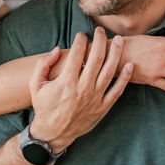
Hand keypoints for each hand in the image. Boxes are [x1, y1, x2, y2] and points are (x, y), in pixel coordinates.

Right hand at [27, 28, 132, 153]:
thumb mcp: (35, 85)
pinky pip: (117, 91)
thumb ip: (43, 64)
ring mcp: (94, 98)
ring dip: (115, 53)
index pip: (78, 53)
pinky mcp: (103, 108)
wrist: (53, 133)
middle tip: (100, 31)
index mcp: (66, 82)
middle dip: (99, 40)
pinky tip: (129, 65)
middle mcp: (83, 88)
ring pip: (109, 71)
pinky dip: (125, 78)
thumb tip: (58, 49)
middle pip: (96, 58)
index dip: (81, 40)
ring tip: (118, 40)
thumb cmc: (44, 107)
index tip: (82, 34)